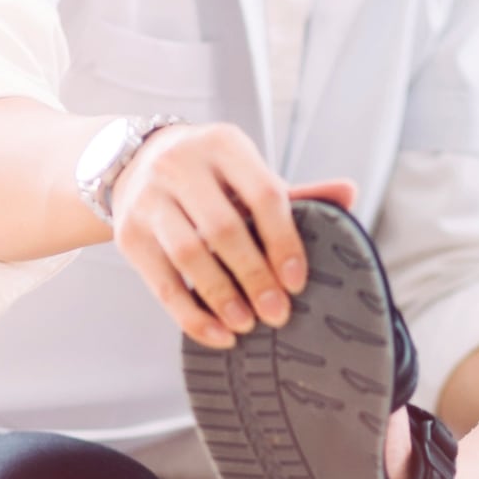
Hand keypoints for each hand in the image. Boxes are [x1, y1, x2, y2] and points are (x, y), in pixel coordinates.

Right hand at [108, 118, 356, 348]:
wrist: (136, 163)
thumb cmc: (211, 176)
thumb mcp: (247, 172)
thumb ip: (296, 192)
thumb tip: (349, 194)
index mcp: (223, 145)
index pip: (264, 194)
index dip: (284, 241)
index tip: (297, 282)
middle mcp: (179, 164)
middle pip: (223, 229)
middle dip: (255, 277)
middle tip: (279, 314)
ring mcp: (148, 198)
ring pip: (188, 255)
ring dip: (222, 297)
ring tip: (248, 325)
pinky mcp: (129, 234)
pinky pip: (162, 283)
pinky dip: (191, 315)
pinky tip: (218, 334)